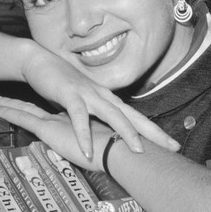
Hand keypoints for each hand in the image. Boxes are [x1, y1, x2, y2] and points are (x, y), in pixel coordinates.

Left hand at [0, 96, 114, 171]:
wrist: (117, 151)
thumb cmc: (115, 152)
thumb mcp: (104, 146)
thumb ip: (96, 145)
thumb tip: (97, 152)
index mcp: (79, 120)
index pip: (56, 113)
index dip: (42, 109)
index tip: (34, 106)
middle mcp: (65, 117)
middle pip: (38, 107)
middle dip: (20, 103)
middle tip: (4, 99)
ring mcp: (56, 121)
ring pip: (27, 110)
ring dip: (10, 105)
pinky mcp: (49, 128)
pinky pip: (23, 118)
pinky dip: (8, 113)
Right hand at [20, 50, 179, 157]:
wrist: (38, 61)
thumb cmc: (60, 82)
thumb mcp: (81, 102)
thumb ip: (93, 114)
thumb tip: (104, 132)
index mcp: (106, 98)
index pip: (134, 116)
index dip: (154, 131)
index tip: (172, 145)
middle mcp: (102, 95)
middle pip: (131, 115)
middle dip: (153, 132)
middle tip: (172, 147)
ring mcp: (87, 93)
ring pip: (111, 114)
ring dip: (125, 132)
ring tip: (138, 150)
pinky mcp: (69, 94)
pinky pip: (78, 117)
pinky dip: (83, 134)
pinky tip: (87, 151)